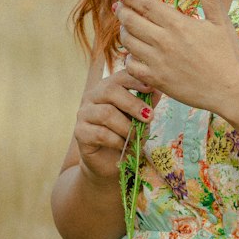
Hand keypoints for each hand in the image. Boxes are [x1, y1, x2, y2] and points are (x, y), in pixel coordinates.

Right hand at [72, 64, 158, 182]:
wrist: (110, 162)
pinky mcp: (80, 132)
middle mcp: (92, 97)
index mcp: (107, 88)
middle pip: (109, 91)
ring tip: (136, 137)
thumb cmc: (126, 136)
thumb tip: (158, 89)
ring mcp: (83, 114)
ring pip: (106, 113)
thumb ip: (147, 104)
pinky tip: (123, 146)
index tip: (151, 88)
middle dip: (133, 104)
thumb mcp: (140, 119)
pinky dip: (117, 141)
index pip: (119, 76)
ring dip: (126, 127)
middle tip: (149, 117)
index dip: (135, 80)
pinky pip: (101, 133)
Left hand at [115, 0, 238, 114]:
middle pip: (131, 21)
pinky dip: (129, 58)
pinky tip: (134, 55)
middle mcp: (164, 41)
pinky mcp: (156, 80)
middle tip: (119, 8)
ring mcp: (157, 62)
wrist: (229, 91)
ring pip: (128, 42)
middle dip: (122, 12)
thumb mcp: (221, 23)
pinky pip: (130, 66)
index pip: (146, 5)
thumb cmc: (228, 56)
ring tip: (127, 28)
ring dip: (124, 33)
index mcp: (178, 24)